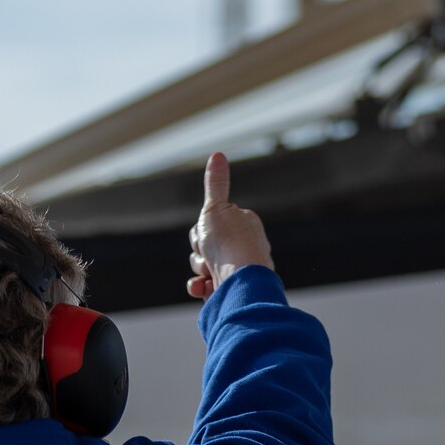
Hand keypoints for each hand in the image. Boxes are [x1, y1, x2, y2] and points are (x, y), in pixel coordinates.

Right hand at [187, 152, 273, 299]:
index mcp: (245, 225)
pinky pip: (205, 286)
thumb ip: (215, 183)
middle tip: (208, 253)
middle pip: (204, 244)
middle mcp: (244, 247)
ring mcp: (237, 270)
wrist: (238, 281)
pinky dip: (200, 286)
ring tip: (210, 272)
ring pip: (202, 264)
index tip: (209, 234)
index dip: (201, 229)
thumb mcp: (216, 207)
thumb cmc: (229, 244)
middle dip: (199, 251)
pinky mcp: (229, 290)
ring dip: (199, 268)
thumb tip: (218, 154)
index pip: (210, 222)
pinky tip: (203, 287)